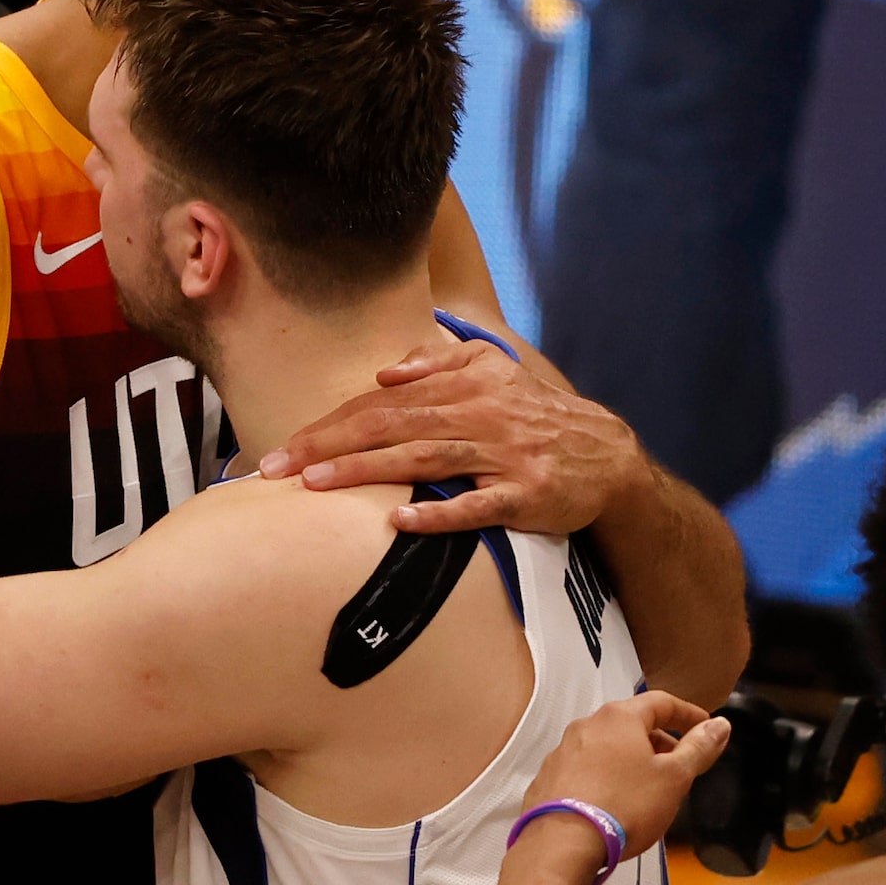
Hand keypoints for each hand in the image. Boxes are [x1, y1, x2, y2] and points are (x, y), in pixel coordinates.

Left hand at [261, 339, 651, 536]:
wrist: (606, 455)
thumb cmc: (535, 417)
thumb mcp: (492, 374)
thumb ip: (439, 364)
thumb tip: (384, 371)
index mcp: (466, 383)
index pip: (384, 402)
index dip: (331, 421)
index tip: (285, 444)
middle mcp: (481, 413)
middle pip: (392, 425)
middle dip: (330, 444)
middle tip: (279, 466)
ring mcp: (504, 455)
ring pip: (423, 459)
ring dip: (366, 470)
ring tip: (317, 484)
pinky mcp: (526, 494)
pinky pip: (476, 506)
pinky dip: (438, 512)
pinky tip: (400, 520)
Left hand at [519, 691, 723, 865]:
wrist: (564, 843)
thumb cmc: (623, 806)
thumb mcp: (674, 778)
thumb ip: (699, 749)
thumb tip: (719, 725)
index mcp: (619, 718)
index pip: (662, 702)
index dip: (688, 713)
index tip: (704, 725)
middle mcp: (587, 726)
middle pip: (632, 724)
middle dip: (660, 740)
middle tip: (680, 762)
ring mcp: (564, 751)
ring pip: (607, 746)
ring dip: (631, 759)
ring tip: (649, 786)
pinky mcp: (550, 777)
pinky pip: (586, 768)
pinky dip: (606, 776)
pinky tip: (615, 800)